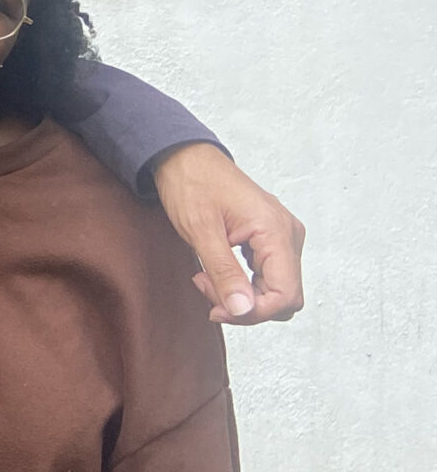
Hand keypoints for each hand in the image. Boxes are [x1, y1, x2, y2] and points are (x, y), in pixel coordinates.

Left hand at [152, 143, 304, 325]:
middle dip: (247, 306)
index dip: (254, 313)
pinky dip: (244, 284)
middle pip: (284, 296)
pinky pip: (268, 275)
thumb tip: (244, 310)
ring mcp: (281, 235)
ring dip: (243, 296)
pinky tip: (217, 274)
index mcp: (276, 230)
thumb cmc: (192, 184)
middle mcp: (287, 234)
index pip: (285, 295)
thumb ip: (225, 273)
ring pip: (276, 289)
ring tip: (207, 279)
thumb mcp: (201, 231)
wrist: (184, 158)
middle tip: (207, 290)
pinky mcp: (271, 238)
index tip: (218, 309)